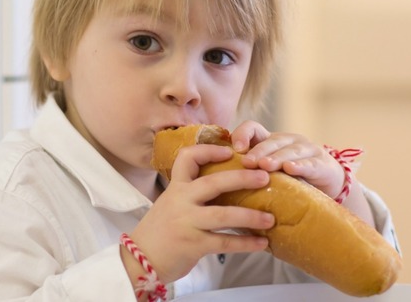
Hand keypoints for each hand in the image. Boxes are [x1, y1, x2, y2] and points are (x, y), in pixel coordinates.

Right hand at [128, 143, 274, 282]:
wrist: (140, 260)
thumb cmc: (161, 230)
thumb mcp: (171, 203)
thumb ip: (192, 193)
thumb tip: (228, 184)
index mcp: (176, 187)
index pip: (188, 158)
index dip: (209, 150)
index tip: (230, 151)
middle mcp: (180, 201)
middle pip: (214, 183)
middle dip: (242, 178)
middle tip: (265, 177)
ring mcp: (186, 222)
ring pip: (223, 215)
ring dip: (250, 216)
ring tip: (270, 218)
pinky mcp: (192, 245)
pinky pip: (224, 242)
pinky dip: (245, 243)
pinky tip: (262, 243)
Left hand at [230, 120, 346, 199]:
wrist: (328, 188)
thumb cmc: (291, 182)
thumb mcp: (269, 175)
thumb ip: (249, 174)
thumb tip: (217, 184)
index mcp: (271, 141)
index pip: (254, 128)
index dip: (243, 134)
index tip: (235, 148)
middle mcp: (289, 141)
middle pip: (272, 141)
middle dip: (258, 151)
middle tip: (247, 162)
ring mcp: (308, 150)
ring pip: (290, 150)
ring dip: (277, 158)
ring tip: (265, 166)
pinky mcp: (323, 164)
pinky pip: (311, 164)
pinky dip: (301, 166)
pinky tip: (291, 169)